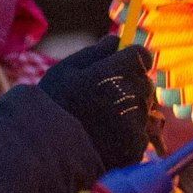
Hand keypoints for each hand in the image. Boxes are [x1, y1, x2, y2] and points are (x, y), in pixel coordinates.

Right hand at [37, 35, 155, 170]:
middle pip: (145, 82)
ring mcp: (134, 124)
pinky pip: (142, 133)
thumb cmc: (53, 107)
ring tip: (103, 120)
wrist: (47, 154)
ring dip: (131, 110)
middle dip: (131, 86)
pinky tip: (107, 138)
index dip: (133, 59)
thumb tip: (117, 38)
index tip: (123, 66)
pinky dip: (129, 134)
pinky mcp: (136, 146)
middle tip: (107, 97)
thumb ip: (94, 52)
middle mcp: (128, 96)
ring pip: (145, 108)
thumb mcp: (64, 71)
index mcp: (111, 73)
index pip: (141, 56)